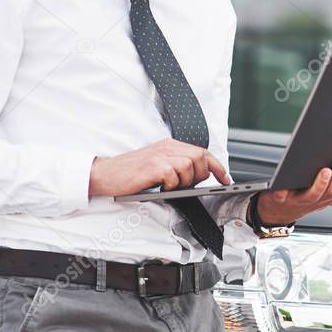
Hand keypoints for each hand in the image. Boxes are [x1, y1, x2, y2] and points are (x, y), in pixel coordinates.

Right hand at [89, 138, 229, 196]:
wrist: (106, 174)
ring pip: (189, 166)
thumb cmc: (130, 173)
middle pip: (200, 158)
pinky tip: (161, 186)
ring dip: (184, 181)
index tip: (224, 179)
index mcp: (169, 145)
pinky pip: (174, 176)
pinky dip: (171, 185)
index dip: (217, 166)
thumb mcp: (157, 164)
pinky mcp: (153, 167)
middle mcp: (167, 147)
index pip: (202, 152)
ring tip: (170, 186)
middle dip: (200, 175)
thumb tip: (198, 176)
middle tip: (188, 185)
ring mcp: (160, 156)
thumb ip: (177, 165)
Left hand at [254, 148, 331, 225]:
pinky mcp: (281, 200)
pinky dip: (284, 191)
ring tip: (326, 170)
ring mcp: (300, 201)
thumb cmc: (307, 198)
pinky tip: (286, 183)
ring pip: (314, 194)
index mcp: (331, 196)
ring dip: (321, 183)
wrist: (278, 212)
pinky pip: (283, 196)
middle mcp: (318, 200)